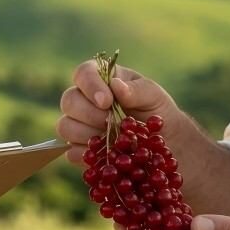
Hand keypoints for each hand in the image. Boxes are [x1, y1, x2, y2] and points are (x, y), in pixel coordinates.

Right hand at [57, 59, 177, 164]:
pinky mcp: (80, 151)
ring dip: (87, 135)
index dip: (90, 86)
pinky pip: (71, 153)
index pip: (84, 73)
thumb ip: (137, 90)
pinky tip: (108, 155)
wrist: (165, 145)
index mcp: (102, 80)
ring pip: (65, 127)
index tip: (106, 101)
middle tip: (111, 123)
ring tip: (112, 140)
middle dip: (89, 113)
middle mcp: (85, 100)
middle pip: (68, 100)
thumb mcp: (155, 97)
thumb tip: (115, 85)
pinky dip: (89, 155)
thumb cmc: (159, 113)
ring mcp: (80, 126)